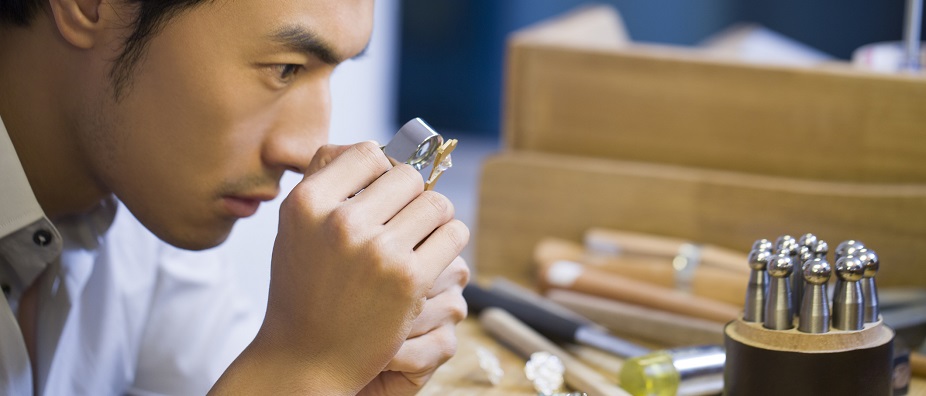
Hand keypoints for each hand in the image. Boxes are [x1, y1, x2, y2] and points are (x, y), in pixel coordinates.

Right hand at [213, 142, 468, 393]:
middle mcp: (340, 222)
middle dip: (411, 196)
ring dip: (435, 218)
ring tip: (420, 237)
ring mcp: (377, 251)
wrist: (306, 356)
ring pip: (437, 203)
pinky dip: (450, 240)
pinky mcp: (409, 279)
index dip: (381, 171)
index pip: (369, 153)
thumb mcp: (296, 227)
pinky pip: (453, 234)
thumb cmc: (304, 288)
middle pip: (408, 176)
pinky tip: (434, 254)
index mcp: (308, 202)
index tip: (382, 194)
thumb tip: (376, 150)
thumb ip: (327, 182)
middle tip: (403, 221)